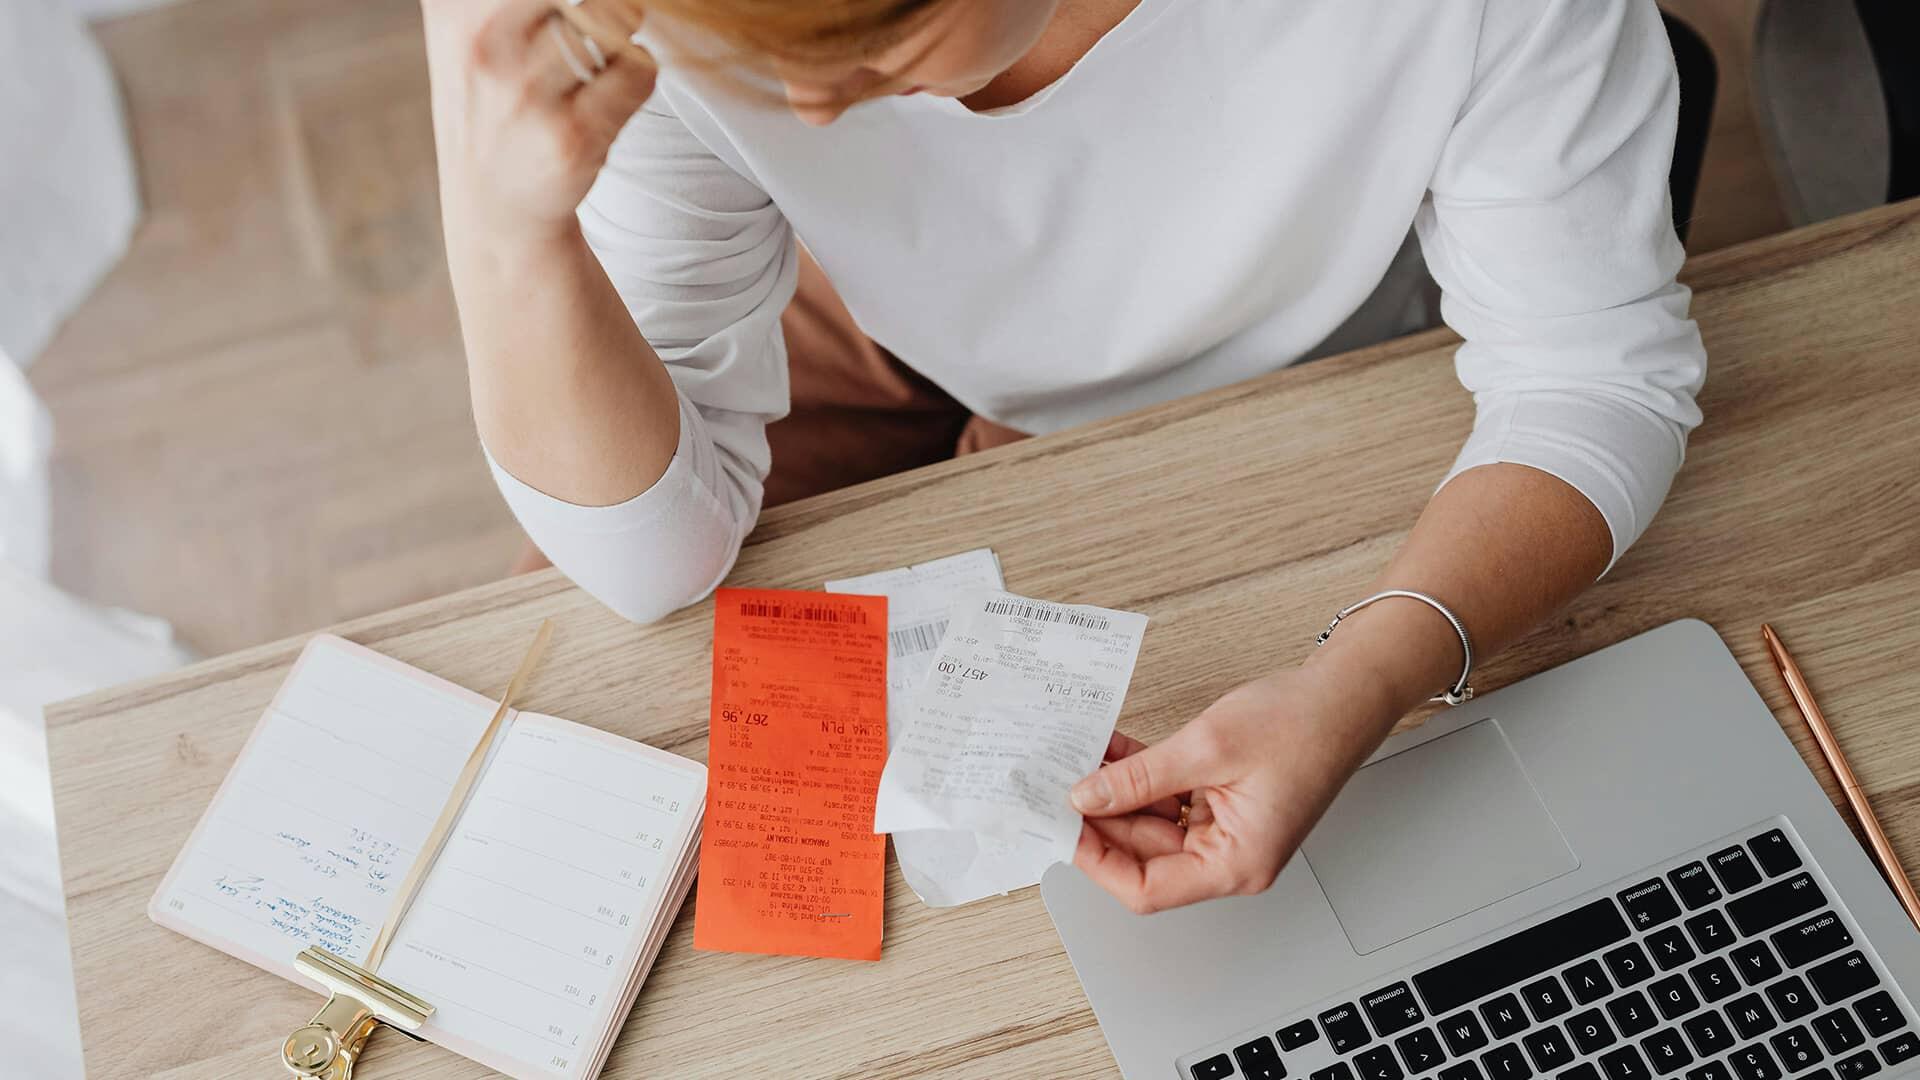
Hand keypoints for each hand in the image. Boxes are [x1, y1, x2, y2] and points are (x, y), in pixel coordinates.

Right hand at [421, 0, 655, 246]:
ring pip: (619, 15)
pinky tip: (606, 95)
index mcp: (456, 6)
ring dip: (622, 32)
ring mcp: (526, 92)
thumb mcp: (465, 19)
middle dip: (609, 3)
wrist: (494, 204)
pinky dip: (636, 76)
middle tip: (601, 17)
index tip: (575, 10)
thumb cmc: (490, 92)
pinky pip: (639, 71)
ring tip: (594, 58)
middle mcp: (483, 41)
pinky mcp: (571, 137)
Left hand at [1069, 664, 1400, 913]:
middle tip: (1056, 786)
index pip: (1147, 890)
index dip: (1098, 863)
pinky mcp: (1224, 803)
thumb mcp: (1206, 748)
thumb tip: (1086, 799)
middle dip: (1099, 820)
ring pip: (1151, 824)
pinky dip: (1140, 777)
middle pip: (1144, 857)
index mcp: (1237, 864)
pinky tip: (1110, 752)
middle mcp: (1232, 856)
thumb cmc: (1304, 724)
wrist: (1348, 693)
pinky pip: (1168, 799)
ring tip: (1078, 760)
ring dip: (1115, 792)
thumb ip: (1140, 778)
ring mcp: (1227, 830)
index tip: (1064, 828)